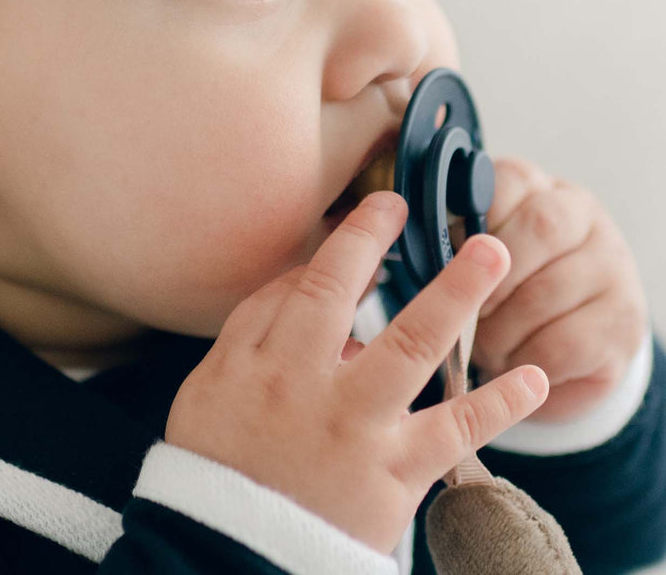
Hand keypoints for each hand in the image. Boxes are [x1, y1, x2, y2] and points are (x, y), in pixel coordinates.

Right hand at [165, 193, 548, 554]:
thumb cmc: (220, 454)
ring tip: (493, 257)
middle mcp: (308, 384)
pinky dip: (495, 405)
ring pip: (409, 348)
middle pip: (348, 298)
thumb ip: (258, 323)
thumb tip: (310, 275)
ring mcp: (354, 429)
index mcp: (263, 359)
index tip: (383, 205)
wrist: (229, 550)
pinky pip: (452, 433)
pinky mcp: (392, 477)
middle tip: (434, 211)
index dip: (352, 240)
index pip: (309, 284)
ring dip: (455, 296)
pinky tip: (531, 380)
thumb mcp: (213, 381)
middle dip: (392, 246)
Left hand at [449, 155, 648, 423]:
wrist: (563, 337)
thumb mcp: (470, 246)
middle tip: (460, 306)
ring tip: (476, 343)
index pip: (506, 180)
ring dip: (499, 327)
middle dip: (487, 275)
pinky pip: (563, 345)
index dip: (471, 217)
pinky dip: (523, 358)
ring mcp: (610, 269)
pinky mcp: (622, 327)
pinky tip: (507, 362)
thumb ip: (443, 231)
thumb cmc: (496, 284)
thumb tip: (386, 225)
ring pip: (547, 292)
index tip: (444, 251)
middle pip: (539, 228)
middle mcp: (579, 215)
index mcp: (532, 186)